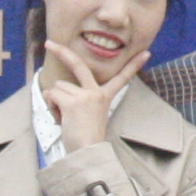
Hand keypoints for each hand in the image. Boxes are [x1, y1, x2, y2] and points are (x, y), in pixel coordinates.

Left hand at [43, 37, 142, 152]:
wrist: (86, 152)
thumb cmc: (86, 137)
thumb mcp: (89, 114)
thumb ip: (79, 99)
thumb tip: (54, 90)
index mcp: (105, 97)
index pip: (122, 78)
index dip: (134, 65)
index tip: (146, 53)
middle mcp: (97, 93)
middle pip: (79, 65)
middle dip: (63, 52)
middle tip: (50, 43)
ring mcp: (85, 96)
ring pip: (59, 87)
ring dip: (56, 100)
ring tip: (65, 116)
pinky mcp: (72, 102)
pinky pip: (52, 95)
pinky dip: (52, 106)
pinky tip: (60, 117)